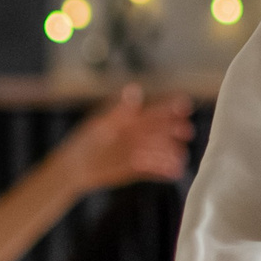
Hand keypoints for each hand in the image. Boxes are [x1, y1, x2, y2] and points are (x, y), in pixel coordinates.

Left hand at [56, 85, 195, 195]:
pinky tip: (175, 172)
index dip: (170, 107)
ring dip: (171, 152)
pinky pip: (154, 170)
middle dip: (175, 130)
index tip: (185, 104)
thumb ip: (121, 110)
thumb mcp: (103, 124)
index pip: (154, 111)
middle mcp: (137, 135)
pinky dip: (164, 170)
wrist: (73, 168)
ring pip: (160, 151)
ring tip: (180, 157)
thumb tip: (135, 89)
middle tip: (187, 132)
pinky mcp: (135, 169)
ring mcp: (138, 152)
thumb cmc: (84, 141)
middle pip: (161, 131)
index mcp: (131, 120)